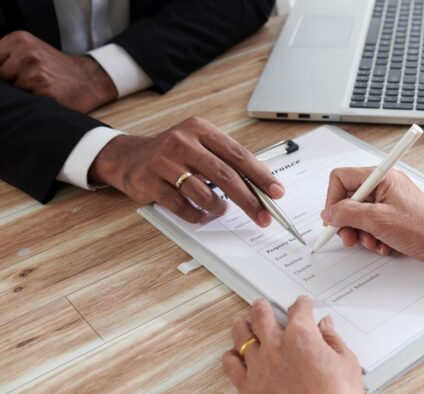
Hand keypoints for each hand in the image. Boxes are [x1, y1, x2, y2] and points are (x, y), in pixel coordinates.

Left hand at [0, 31, 116, 112]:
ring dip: (22, 93)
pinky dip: (33, 101)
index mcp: (20, 40)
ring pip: (11, 89)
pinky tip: (45, 96)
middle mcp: (26, 53)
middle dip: (10, 82)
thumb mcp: (32, 51)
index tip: (12, 76)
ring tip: (38, 89)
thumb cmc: (60, 70)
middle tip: (30, 82)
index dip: (2, 72)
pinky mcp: (43, 90)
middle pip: (0, 75)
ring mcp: (35, 72)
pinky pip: (26, 100)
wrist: (90, 80)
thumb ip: (9, 58)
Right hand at [89, 117, 284, 225]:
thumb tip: (264, 182)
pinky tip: (201, 215)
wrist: (129, 157)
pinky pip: (181, 206)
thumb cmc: (175, 155)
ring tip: (221, 210)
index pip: (238, 154)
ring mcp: (164, 161)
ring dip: (218, 208)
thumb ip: (230, 161)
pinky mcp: (149, 181)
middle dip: (248, 200)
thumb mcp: (202, 147)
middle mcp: (182, 142)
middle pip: (225, 175)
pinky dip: (196, 215)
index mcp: (200, 130)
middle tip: (263, 216)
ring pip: (203, 192)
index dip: (260, 175)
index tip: (277, 192)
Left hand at [222, 297, 366, 393]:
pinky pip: (231, 366)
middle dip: (262, 307)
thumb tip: (326, 326)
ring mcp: (259, 367)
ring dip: (241, 325)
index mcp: (302, 336)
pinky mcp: (249, 388)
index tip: (301, 304)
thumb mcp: (347, 362)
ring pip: (242, 336)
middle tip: (261, 305)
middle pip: (261, 316)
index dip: (301, 304)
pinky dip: (231, 357)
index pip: (298, 310)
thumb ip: (333, 340)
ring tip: (240, 322)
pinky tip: (232, 355)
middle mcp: (276, 346)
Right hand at [320, 167, 423, 263]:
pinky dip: (372, 237)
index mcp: (381, 177)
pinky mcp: (392, 216)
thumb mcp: (377, 220)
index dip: (332, 200)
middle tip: (350, 238)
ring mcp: (388, 201)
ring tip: (372, 243)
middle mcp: (383, 186)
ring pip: (358, 215)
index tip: (333, 220)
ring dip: (361, 233)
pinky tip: (383, 245)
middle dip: (347, 222)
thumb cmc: (422, 228)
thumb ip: (347, 214)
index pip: (341, 178)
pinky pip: (370, 225)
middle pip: (348, 200)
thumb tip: (329, 214)